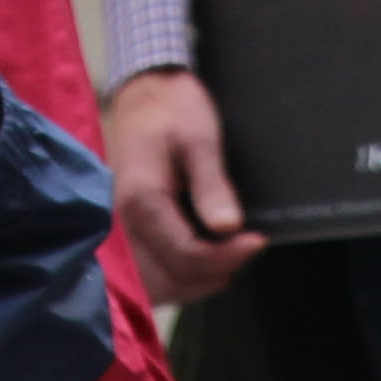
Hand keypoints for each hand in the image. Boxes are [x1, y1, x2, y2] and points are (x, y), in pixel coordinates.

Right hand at [108, 65, 265, 304]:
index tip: (257, 241)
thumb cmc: (172, 109)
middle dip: (212, 273)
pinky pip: (150, 273)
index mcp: (141, 201)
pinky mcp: (128, 233)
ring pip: (157, 285)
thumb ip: (211, 184)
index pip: (185, 254)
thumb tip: (228, 227)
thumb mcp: (199, 138)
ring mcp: (122, 232)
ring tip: (228, 255)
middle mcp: (123, 224)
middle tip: (245, 249)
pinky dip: (180, 275)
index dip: (227, 256)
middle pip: (169, 280)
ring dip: (196, 280)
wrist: (146, 94)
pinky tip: (205, 258)